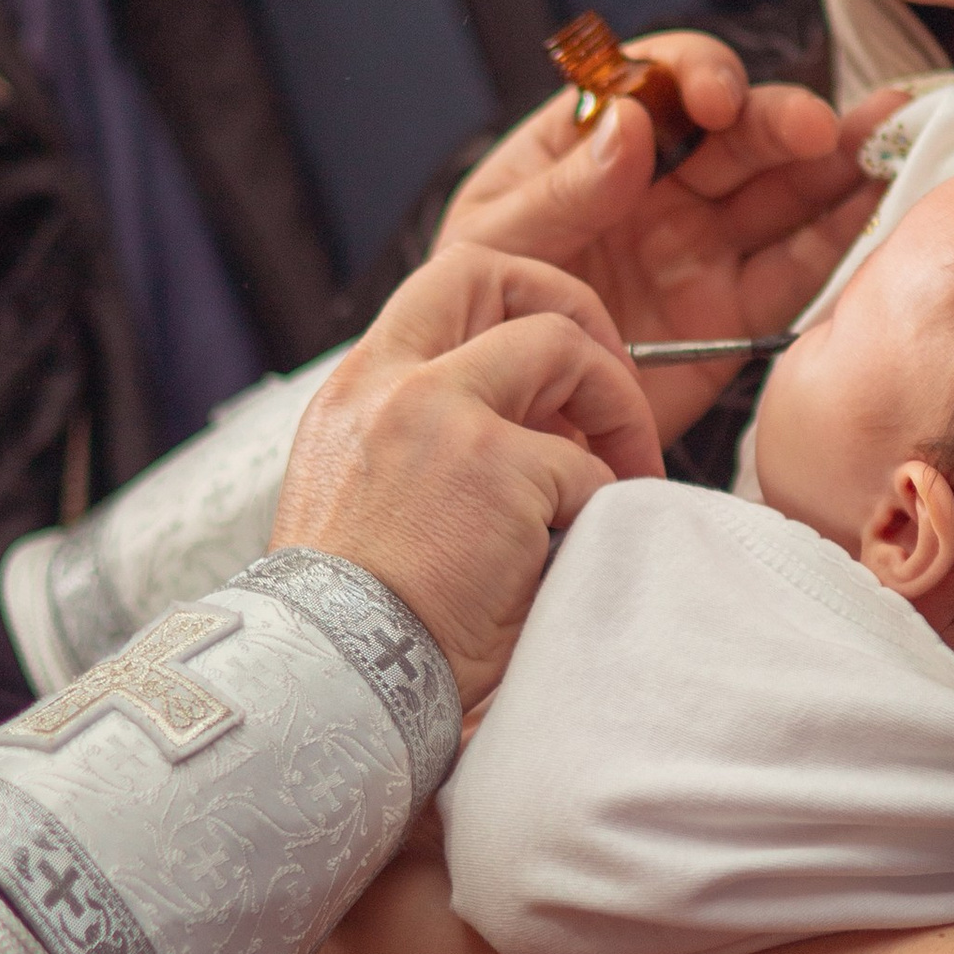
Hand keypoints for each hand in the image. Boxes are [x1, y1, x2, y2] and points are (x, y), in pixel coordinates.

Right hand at [272, 243, 660, 704]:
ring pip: (561, 351)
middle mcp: (390, 383)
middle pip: (495, 273)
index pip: (439, 290)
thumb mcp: (361, 501)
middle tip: (608, 379)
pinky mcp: (496, 467)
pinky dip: (600, 510)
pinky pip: (589, 469)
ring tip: (626, 474)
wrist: (326, 681)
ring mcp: (441, 414)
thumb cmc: (351, 623)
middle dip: (571, 309)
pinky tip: (577, 556)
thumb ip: (423, 444)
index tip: (550, 368)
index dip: (512, 307)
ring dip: (615, 409)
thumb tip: (530, 430)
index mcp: (355, 392)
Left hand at [442, 33, 905, 445]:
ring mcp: (703, 248)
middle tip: (816, 130)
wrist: (499, 427)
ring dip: (837, 162)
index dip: (696, 78)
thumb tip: (630, 125)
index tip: (713, 102)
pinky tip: (883, 199)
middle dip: (781, 122)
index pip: (657, 85)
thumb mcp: (492, 244)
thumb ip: (560, 189)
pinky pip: (796, 269)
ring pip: (782, 192)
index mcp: (591, 147)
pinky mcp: (734, 314)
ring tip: (892, 136)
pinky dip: (842, 235)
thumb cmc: (475, 319)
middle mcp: (660, 187)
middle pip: (737, 135)